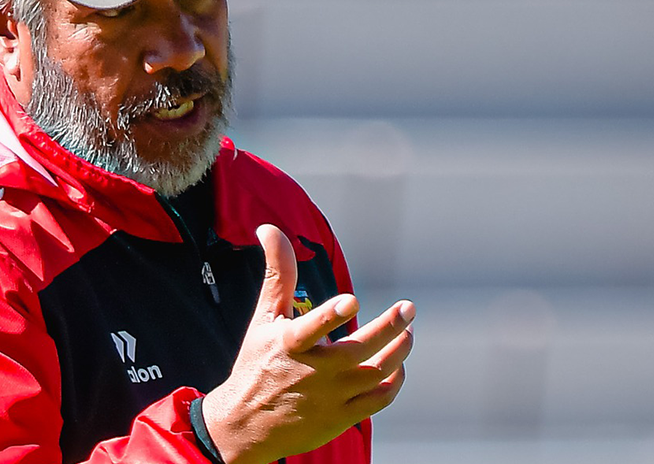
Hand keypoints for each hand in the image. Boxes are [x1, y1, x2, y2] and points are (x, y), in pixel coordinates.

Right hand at [201, 225, 414, 463]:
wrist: (245, 425)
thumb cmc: (258, 363)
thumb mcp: (264, 318)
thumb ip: (277, 274)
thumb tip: (270, 229)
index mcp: (289, 345)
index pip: (311, 329)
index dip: (331, 315)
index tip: (351, 301)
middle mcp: (312, 372)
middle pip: (359, 350)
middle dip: (389, 327)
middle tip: (408, 308)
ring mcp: (329, 397)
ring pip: (376, 373)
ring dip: (398, 350)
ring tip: (407, 331)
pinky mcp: (340, 418)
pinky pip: (378, 399)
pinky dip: (394, 381)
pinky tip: (397, 365)